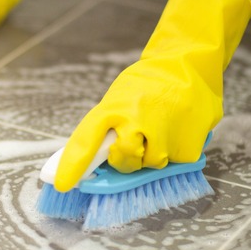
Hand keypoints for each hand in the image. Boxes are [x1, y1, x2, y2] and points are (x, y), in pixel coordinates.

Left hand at [54, 0, 250, 191]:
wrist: (189, 65)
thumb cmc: (149, 84)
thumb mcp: (120, 97)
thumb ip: (109, 125)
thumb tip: (95, 158)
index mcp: (113, 107)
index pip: (85, 140)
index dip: (73, 165)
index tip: (61, 184)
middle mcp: (135, 120)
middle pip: (123, 160)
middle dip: (126, 160)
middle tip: (135, 142)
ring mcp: (163, 134)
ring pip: (151, 164)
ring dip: (154, 153)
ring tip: (162, 127)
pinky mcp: (188, 147)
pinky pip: (176, 163)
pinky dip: (176, 151)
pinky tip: (178, 129)